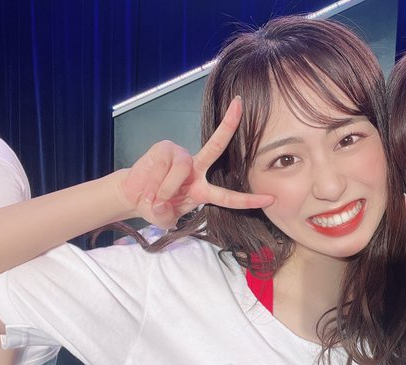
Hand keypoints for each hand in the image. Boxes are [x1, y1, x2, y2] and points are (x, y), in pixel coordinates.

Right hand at [117, 97, 274, 228]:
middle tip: (239, 105)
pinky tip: (150, 182)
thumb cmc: (155, 206)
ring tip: (156, 195)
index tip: (271, 198)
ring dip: (166, 188)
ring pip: (182, 169)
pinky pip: (167, 165)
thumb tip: (162, 204)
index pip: (230, 197)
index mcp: (203, 190)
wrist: (133, 195)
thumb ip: (166, 216)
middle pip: (216, 147)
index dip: (250, 200)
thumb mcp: (163, 218)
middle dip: (229, 125)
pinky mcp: (165, 148)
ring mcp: (181, 157)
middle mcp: (197, 169)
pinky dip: (157, 180)